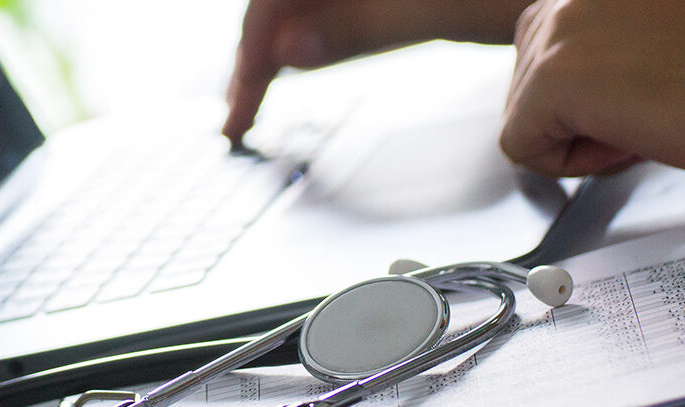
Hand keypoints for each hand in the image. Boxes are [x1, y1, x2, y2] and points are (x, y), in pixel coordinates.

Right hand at [222, 0, 531, 144]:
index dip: (249, 57)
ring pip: (305, 3)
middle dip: (254, 56)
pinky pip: (338, 2)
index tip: (239, 113)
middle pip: (281, 1)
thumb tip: (286, 50)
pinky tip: (306, 54)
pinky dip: (316, 31)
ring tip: (257, 96)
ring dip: (278, 46)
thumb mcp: (445, 5)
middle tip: (240, 116)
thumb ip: (362, 24)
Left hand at [500, 0, 684, 175]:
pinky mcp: (554, 76)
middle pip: (526, 79)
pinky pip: (520, 145)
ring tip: (644, 119)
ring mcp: (561, 27)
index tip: (638, 93)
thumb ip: (606, 46)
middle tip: (647, 111)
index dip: (587, 90)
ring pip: (522, 112)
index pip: (546, 44)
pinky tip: (627, 142)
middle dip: (577, 111)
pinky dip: (569, 163)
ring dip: (578, 133)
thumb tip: (575, 85)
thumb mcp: (655, 42)